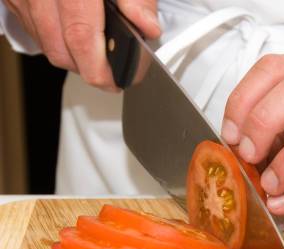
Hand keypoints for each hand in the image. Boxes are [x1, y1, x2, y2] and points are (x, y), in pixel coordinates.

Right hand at [3, 0, 159, 89]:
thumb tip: (147, 26)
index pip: (81, 38)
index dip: (100, 69)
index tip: (118, 81)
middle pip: (61, 50)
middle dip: (89, 68)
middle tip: (113, 70)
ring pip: (45, 42)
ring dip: (71, 54)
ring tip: (96, 48)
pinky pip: (30, 26)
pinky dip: (52, 35)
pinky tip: (71, 27)